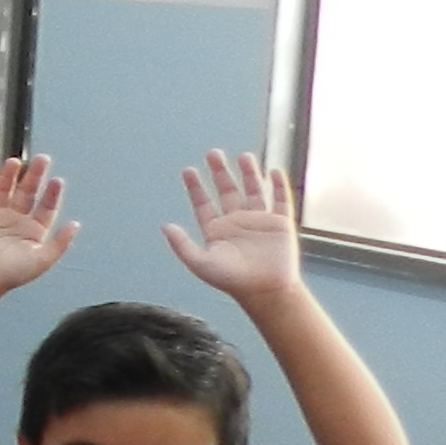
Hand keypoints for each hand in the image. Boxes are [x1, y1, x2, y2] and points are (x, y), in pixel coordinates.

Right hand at [0, 155, 75, 300]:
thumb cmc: (10, 274)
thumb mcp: (41, 261)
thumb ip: (59, 243)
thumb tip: (76, 224)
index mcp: (33, 230)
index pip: (45, 206)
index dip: (52, 193)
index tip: (57, 181)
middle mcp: (15, 219)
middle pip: (26, 192)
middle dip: (34, 176)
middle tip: (42, 160)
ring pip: (3, 190)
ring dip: (8, 176)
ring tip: (14, 162)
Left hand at [163, 148, 304, 307]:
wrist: (265, 291)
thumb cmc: (232, 281)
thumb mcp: (200, 263)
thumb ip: (181, 244)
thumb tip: (165, 226)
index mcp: (216, 230)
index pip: (203, 203)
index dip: (195, 187)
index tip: (188, 170)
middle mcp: (236, 222)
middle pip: (227, 190)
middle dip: (220, 172)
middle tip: (213, 153)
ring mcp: (259, 221)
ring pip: (254, 190)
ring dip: (249, 173)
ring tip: (243, 156)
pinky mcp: (280, 224)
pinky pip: (281, 200)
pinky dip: (278, 186)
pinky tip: (273, 171)